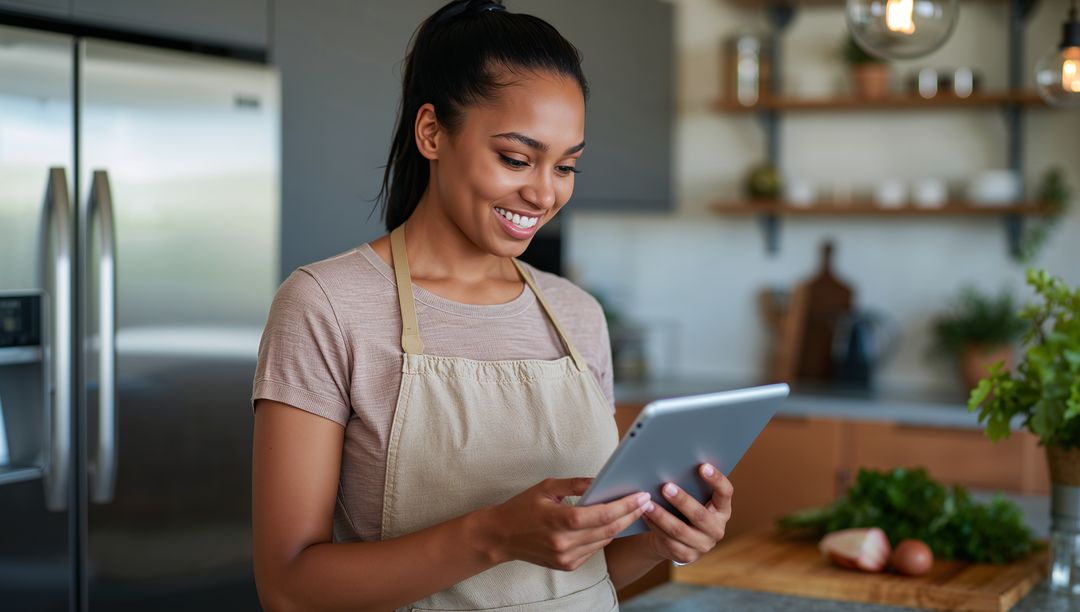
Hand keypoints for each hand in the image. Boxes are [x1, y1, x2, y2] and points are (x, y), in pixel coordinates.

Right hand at [478, 477, 650, 570]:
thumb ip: (576, 485)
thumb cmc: (522, 507)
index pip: (603, 514)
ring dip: (621, 525)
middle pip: (609, 529)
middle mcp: (565, 543)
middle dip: (631, 515)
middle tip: (646, 501)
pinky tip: (612, 523)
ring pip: (604, 540)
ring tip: (634, 510)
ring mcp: (567, 557)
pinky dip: (604, 535)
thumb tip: (601, 481)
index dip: (626, 505)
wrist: (501, 536)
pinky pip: (594, 549)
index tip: (641, 496)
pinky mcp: (568, 565)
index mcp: (560, 520)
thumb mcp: (547, 488)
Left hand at [641, 462, 732, 564]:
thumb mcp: (692, 497)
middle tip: (666, 486)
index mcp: (722, 509)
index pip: (726, 492)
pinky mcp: (686, 556)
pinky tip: (644, 516)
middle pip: (700, 515)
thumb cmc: (683, 509)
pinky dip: (655, 527)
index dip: (716, 479)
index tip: (702, 466)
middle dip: (682, 500)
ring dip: (662, 516)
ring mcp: (703, 545)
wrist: (673, 538)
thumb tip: (672, 462)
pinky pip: (669, 541)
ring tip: (648, 503)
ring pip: (680, 530)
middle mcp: (717, 529)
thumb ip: (690, 484)